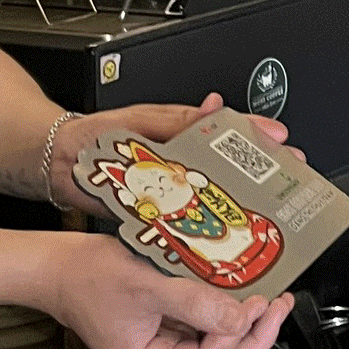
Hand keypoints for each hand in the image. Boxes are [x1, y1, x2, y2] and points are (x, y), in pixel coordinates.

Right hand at [44, 232, 293, 348]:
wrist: (51, 266)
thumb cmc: (86, 275)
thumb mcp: (147, 284)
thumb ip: (195, 303)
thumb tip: (238, 318)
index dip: (239, 335)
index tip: (259, 304)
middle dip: (252, 339)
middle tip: (278, 308)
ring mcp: (154, 345)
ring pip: (210, 348)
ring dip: (239, 328)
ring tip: (266, 302)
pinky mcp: (154, 327)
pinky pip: (196, 329)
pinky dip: (218, 316)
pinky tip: (235, 296)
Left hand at [47, 94, 298, 209]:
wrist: (61, 166)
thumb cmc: (96, 136)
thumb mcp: (144, 120)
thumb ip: (180, 119)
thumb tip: (217, 108)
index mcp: (185, 134)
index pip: (232, 135)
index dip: (261, 141)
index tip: (285, 147)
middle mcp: (184, 163)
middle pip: (231, 173)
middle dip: (262, 181)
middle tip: (288, 188)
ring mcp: (173, 190)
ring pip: (214, 201)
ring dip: (238, 210)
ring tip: (264, 217)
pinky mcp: (159, 215)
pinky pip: (187, 225)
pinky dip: (204, 233)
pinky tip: (221, 240)